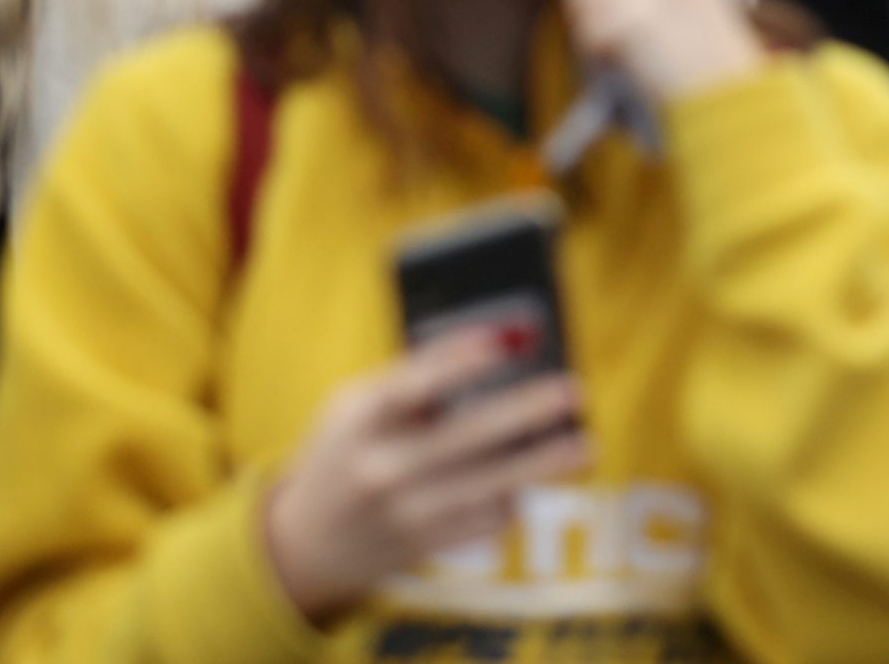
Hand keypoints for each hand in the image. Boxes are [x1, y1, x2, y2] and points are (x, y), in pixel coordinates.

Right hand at [264, 329, 591, 623]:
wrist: (303, 545)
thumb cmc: (347, 448)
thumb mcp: (357, 405)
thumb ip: (416, 375)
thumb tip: (501, 343)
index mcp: (359, 421)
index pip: (409, 386)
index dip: (456, 362)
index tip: (503, 342)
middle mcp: (380, 470)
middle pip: (465, 438)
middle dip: (525, 413)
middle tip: (573, 390)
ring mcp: (404, 515)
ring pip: (487, 487)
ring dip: (542, 466)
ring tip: (585, 446)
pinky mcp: (425, 546)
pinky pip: (484, 520)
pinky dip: (513, 497)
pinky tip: (533, 477)